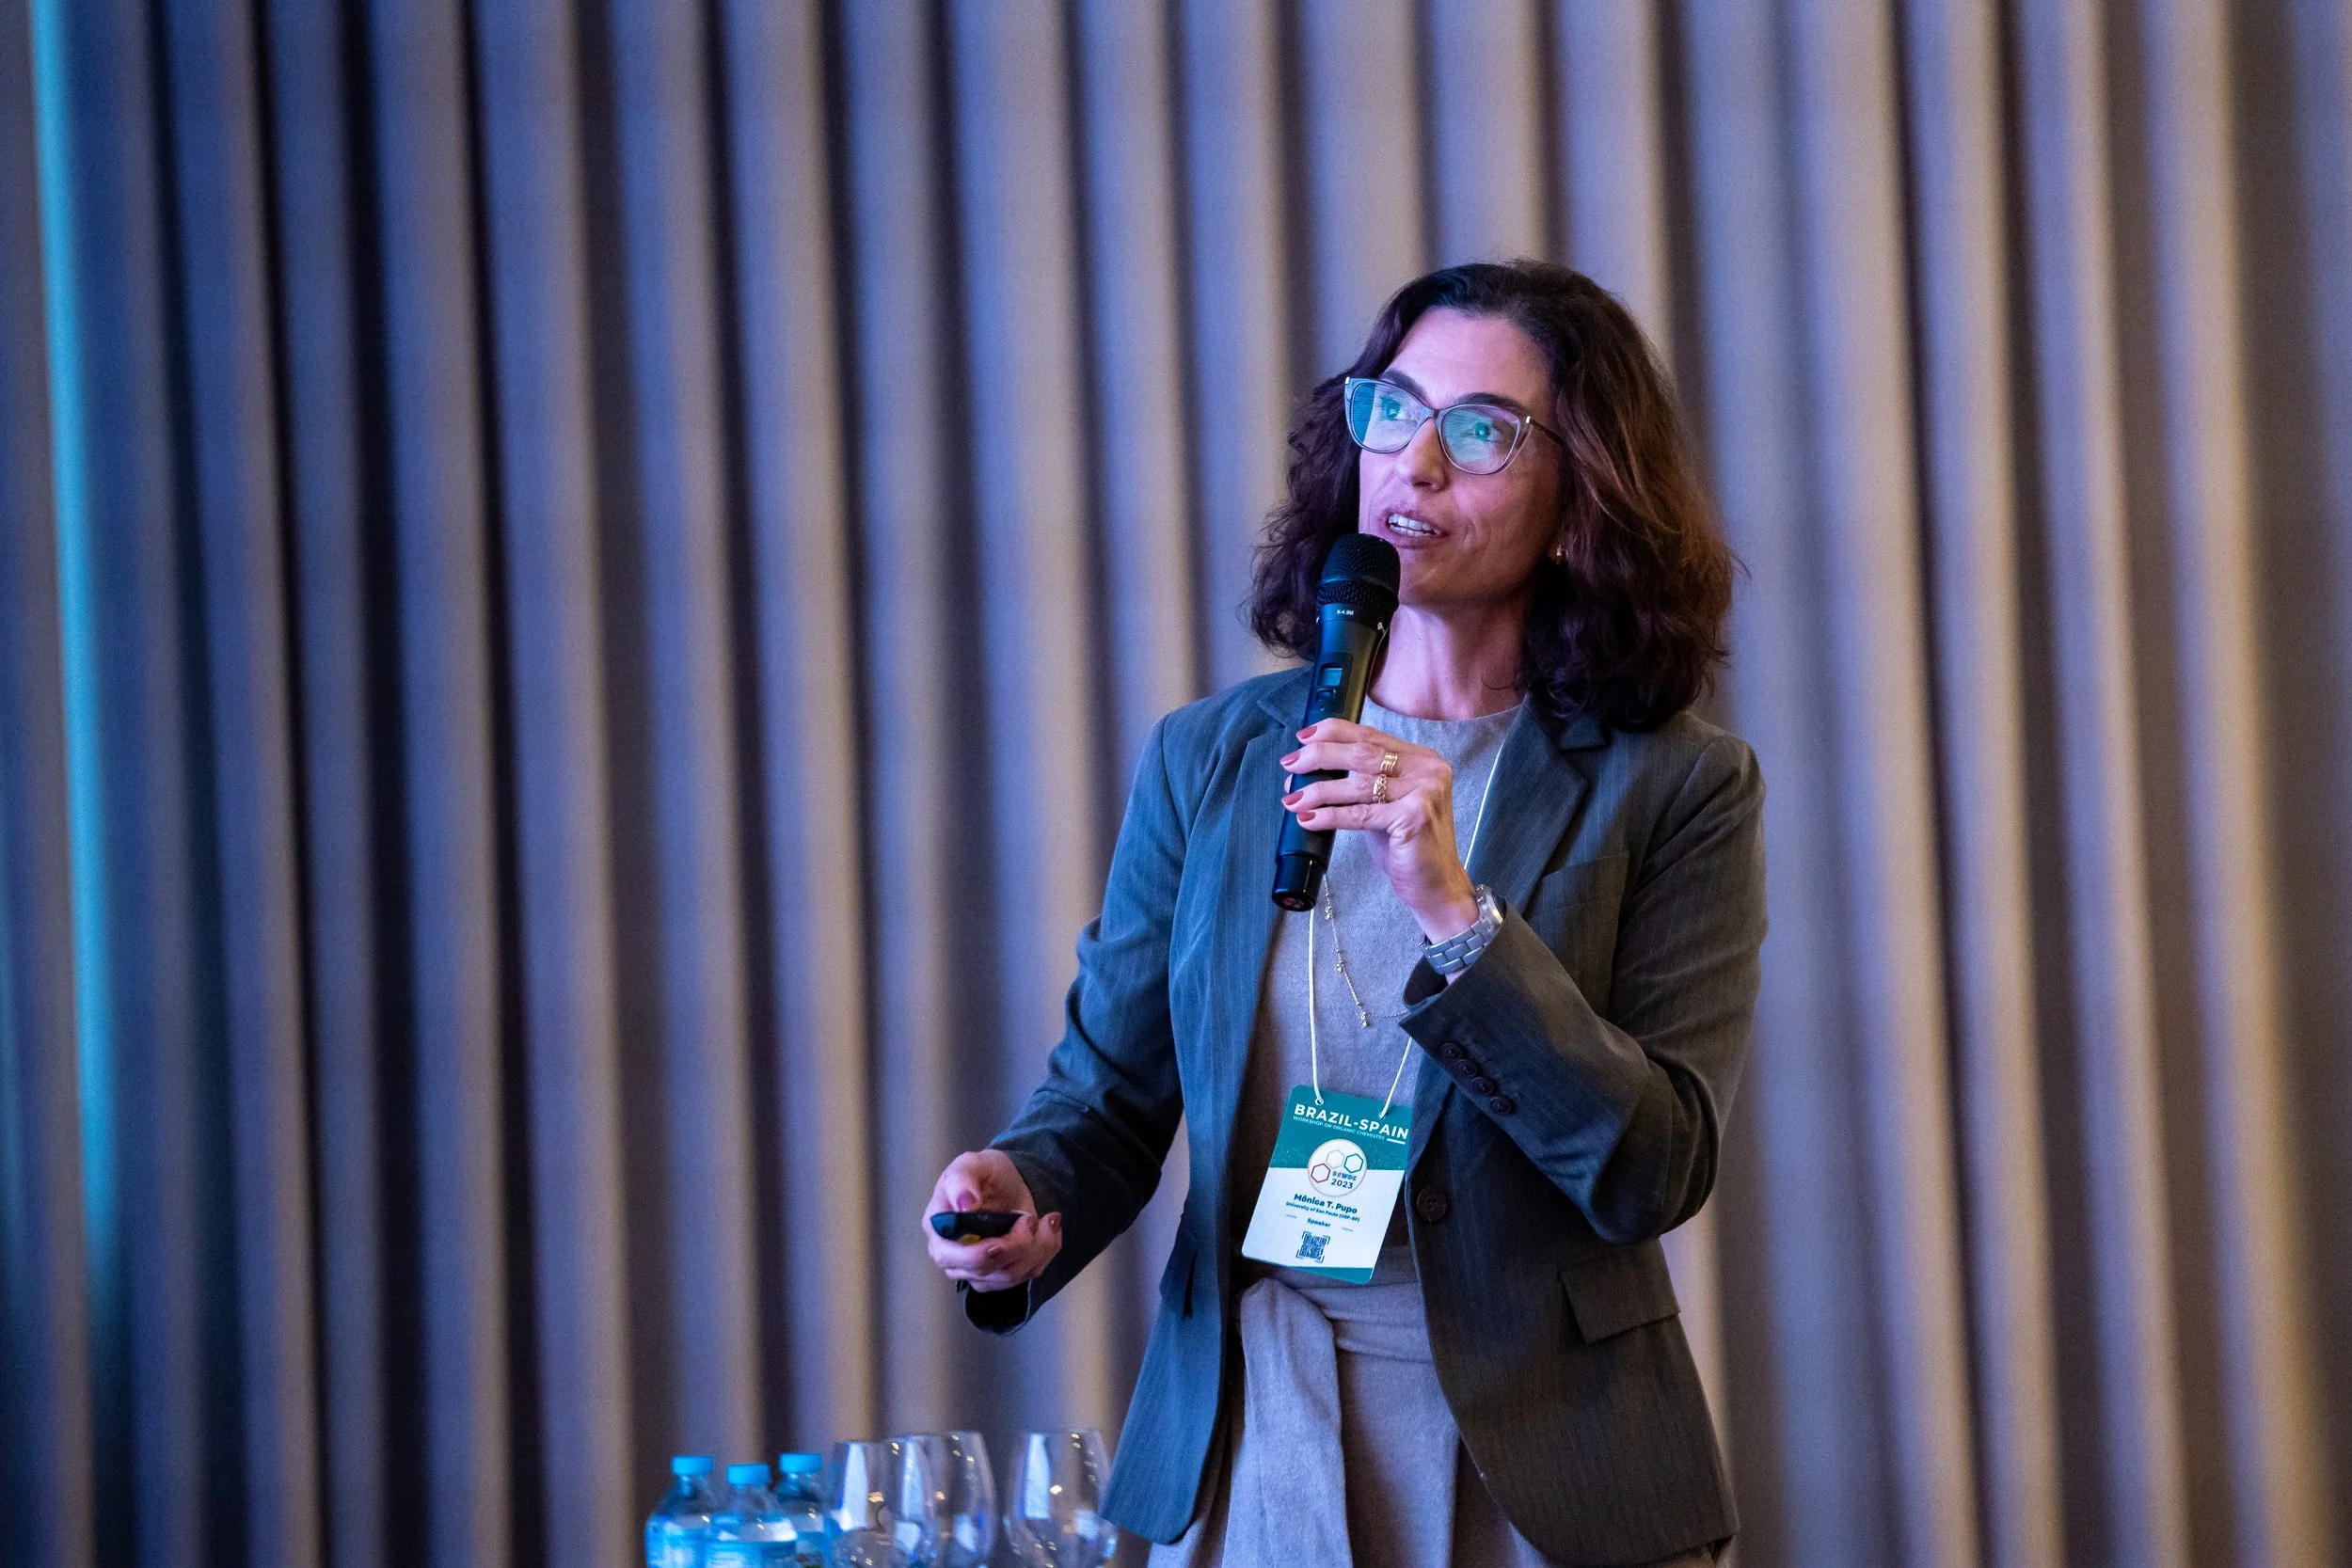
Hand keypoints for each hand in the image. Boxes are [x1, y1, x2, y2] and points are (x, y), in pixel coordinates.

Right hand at [924, 1150, 1062, 1292]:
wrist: (1009, 1180)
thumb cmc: (984, 1172)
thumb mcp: (970, 1163)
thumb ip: (962, 1180)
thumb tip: (965, 1204)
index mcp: (939, 1228)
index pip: (947, 1256)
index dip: (976, 1255)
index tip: (1001, 1242)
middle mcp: (955, 1255)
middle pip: (982, 1271)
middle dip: (1014, 1247)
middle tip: (1029, 1219)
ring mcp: (979, 1268)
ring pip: (1009, 1276)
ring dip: (1036, 1249)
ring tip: (1045, 1220)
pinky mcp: (1004, 1272)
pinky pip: (1028, 1273)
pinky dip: (1045, 1252)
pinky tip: (1048, 1229)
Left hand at [1280, 718, 1481, 940]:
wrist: (1436, 885)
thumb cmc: (1407, 847)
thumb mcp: (1385, 805)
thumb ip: (1361, 782)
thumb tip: (1311, 769)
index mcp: (1422, 759)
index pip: (1371, 736)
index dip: (1334, 732)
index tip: (1303, 737)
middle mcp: (1428, 769)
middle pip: (1363, 753)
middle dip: (1320, 756)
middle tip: (1291, 764)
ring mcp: (1425, 791)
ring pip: (1358, 783)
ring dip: (1318, 790)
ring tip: (1292, 798)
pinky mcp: (1415, 815)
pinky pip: (1361, 813)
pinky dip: (1330, 816)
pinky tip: (1308, 818)